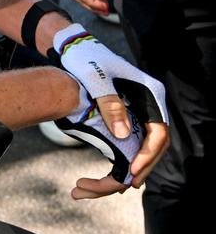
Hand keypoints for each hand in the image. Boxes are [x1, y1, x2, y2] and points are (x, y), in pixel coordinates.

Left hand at [53, 24, 169, 194]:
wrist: (73, 47)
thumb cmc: (85, 59)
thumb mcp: (95, 79)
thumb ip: (110, 104)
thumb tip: (123, 135)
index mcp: (150, 93)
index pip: (159, 131)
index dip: (148, 154)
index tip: (132, 171)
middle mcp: (149, 103)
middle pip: (155, 143)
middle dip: (142, 167)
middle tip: (124, 186)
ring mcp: (139, 109)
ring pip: (143, 144)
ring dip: (132, 166)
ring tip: (116, 185)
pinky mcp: (126, 114)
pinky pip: (131, 140)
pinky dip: (124, 157)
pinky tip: (113, 173)